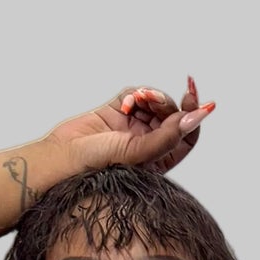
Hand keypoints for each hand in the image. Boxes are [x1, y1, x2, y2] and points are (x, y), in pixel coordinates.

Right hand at [47, 77, 212, 176]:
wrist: (63, 157)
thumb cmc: (98, 166)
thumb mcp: (139, 152)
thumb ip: (169, 136)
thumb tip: (196, 118)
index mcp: (160, 160)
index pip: (188, 136)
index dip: (194, 116)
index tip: (196, 98)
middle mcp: (149, 144)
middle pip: (173, 115)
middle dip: (166, 103)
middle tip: (153, 99)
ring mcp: (133, 126)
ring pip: (155, 103)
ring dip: (150, 96)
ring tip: (138, 99)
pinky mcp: (116, 111)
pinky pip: (135, 94)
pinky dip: (133, 94)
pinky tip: (124, 103)